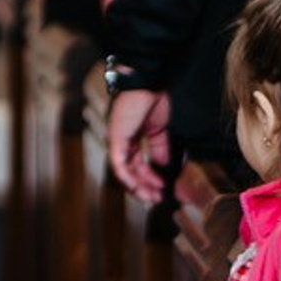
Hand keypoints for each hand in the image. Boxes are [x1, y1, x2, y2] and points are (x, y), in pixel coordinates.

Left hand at [109, 84, 171, 203]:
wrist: (146, 83)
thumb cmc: (150, 99)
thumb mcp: (159, 128)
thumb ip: (159, 147)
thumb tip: (164, 164)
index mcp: (132, 138)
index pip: (137, 164)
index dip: (149, 178)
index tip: (162, 188)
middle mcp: (122, 141)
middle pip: (131, 171)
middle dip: (145, 186)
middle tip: (157, 198)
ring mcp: (117, 141)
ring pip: (124, 172)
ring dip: (138, 186)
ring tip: (152, 195)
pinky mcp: (116, 140)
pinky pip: (119, 164)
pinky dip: (129, 178)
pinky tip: (139, 186)